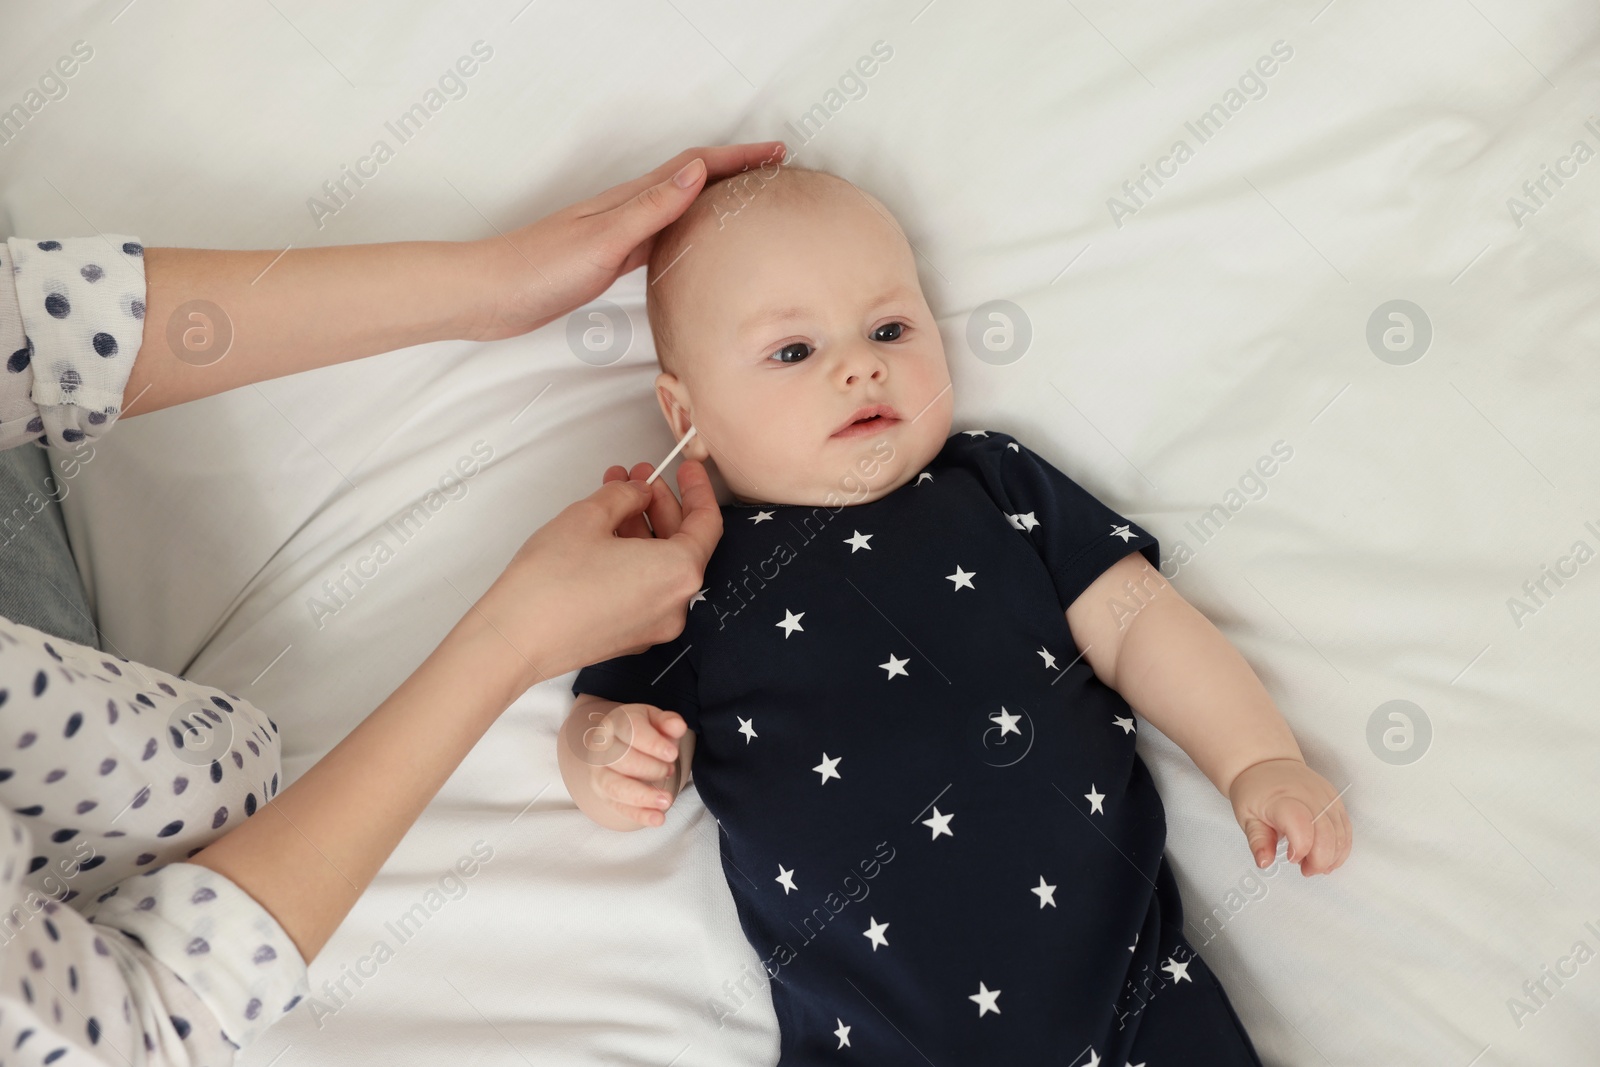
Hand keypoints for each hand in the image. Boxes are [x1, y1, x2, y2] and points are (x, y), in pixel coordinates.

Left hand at [465, 142, 786, 341]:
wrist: (489, 295)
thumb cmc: (537, 270)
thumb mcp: (601, 240)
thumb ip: (649, 209)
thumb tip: (696, 172)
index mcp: (627, 201)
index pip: (693, 168)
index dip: (736, 158)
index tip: (775, 154)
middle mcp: (625, 210)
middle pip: (690, 179)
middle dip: (734, 170)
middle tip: (775, 172)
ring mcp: (616, 232)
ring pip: (678, 205)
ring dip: (714, 198)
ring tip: (748, 202)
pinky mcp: (607, 257)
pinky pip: (660, 234)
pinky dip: (687, 229)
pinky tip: (694, 246)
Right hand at [472, 458, 721, 683]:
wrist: (516, 638)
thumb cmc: (551, 583)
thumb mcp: (590, 515)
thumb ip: (626, 495)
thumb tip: (638, 493)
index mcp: (679, 573)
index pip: (707, 523)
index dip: (697, 489)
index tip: (686, 469)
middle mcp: (674, 605)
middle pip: (682, 544)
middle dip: (659, 505)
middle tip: (637, 479)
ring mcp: (652, 625)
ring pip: (659, 566)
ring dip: (641, 528)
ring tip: (612, 498)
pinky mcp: (629, 636)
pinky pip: (643, 588)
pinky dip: (632, 558)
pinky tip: (605, 534)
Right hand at [570, 701, 688, 827]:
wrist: (621, 745)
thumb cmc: (642, 732)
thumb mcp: (655, 721)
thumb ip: (668, 722)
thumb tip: (678, 726)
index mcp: (616, 723)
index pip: (630, 730)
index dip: (652, 743)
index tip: (672, 754)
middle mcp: (602, 748)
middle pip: (621, 759)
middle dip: (650, 768)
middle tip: (670, 769)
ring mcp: (600, 773)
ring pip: (616, 786)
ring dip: (643, 796)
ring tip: (667, 801)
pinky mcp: (605, 795)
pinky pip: (620, 808)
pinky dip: (640, 815)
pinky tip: (658, 819)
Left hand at [1229, 758, 1351, 875]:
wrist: (1267, 764)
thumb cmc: (1256, 789)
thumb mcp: (1247, 816)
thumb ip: (1258, 841)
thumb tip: (1264, 862)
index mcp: (1283, 799)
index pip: (1303, 827)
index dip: (1301, 849)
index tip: (1290, 857)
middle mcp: (1309, 796)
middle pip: (1327, 835)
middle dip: (1319, 861)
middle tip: (1305, 869)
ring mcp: (1326, 797)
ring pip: (1341, 834)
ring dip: (1332, 857)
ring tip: (1314, 865)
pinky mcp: (1336, 800)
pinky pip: (1346, 828)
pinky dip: (1341, 848)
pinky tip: (1328, 857)